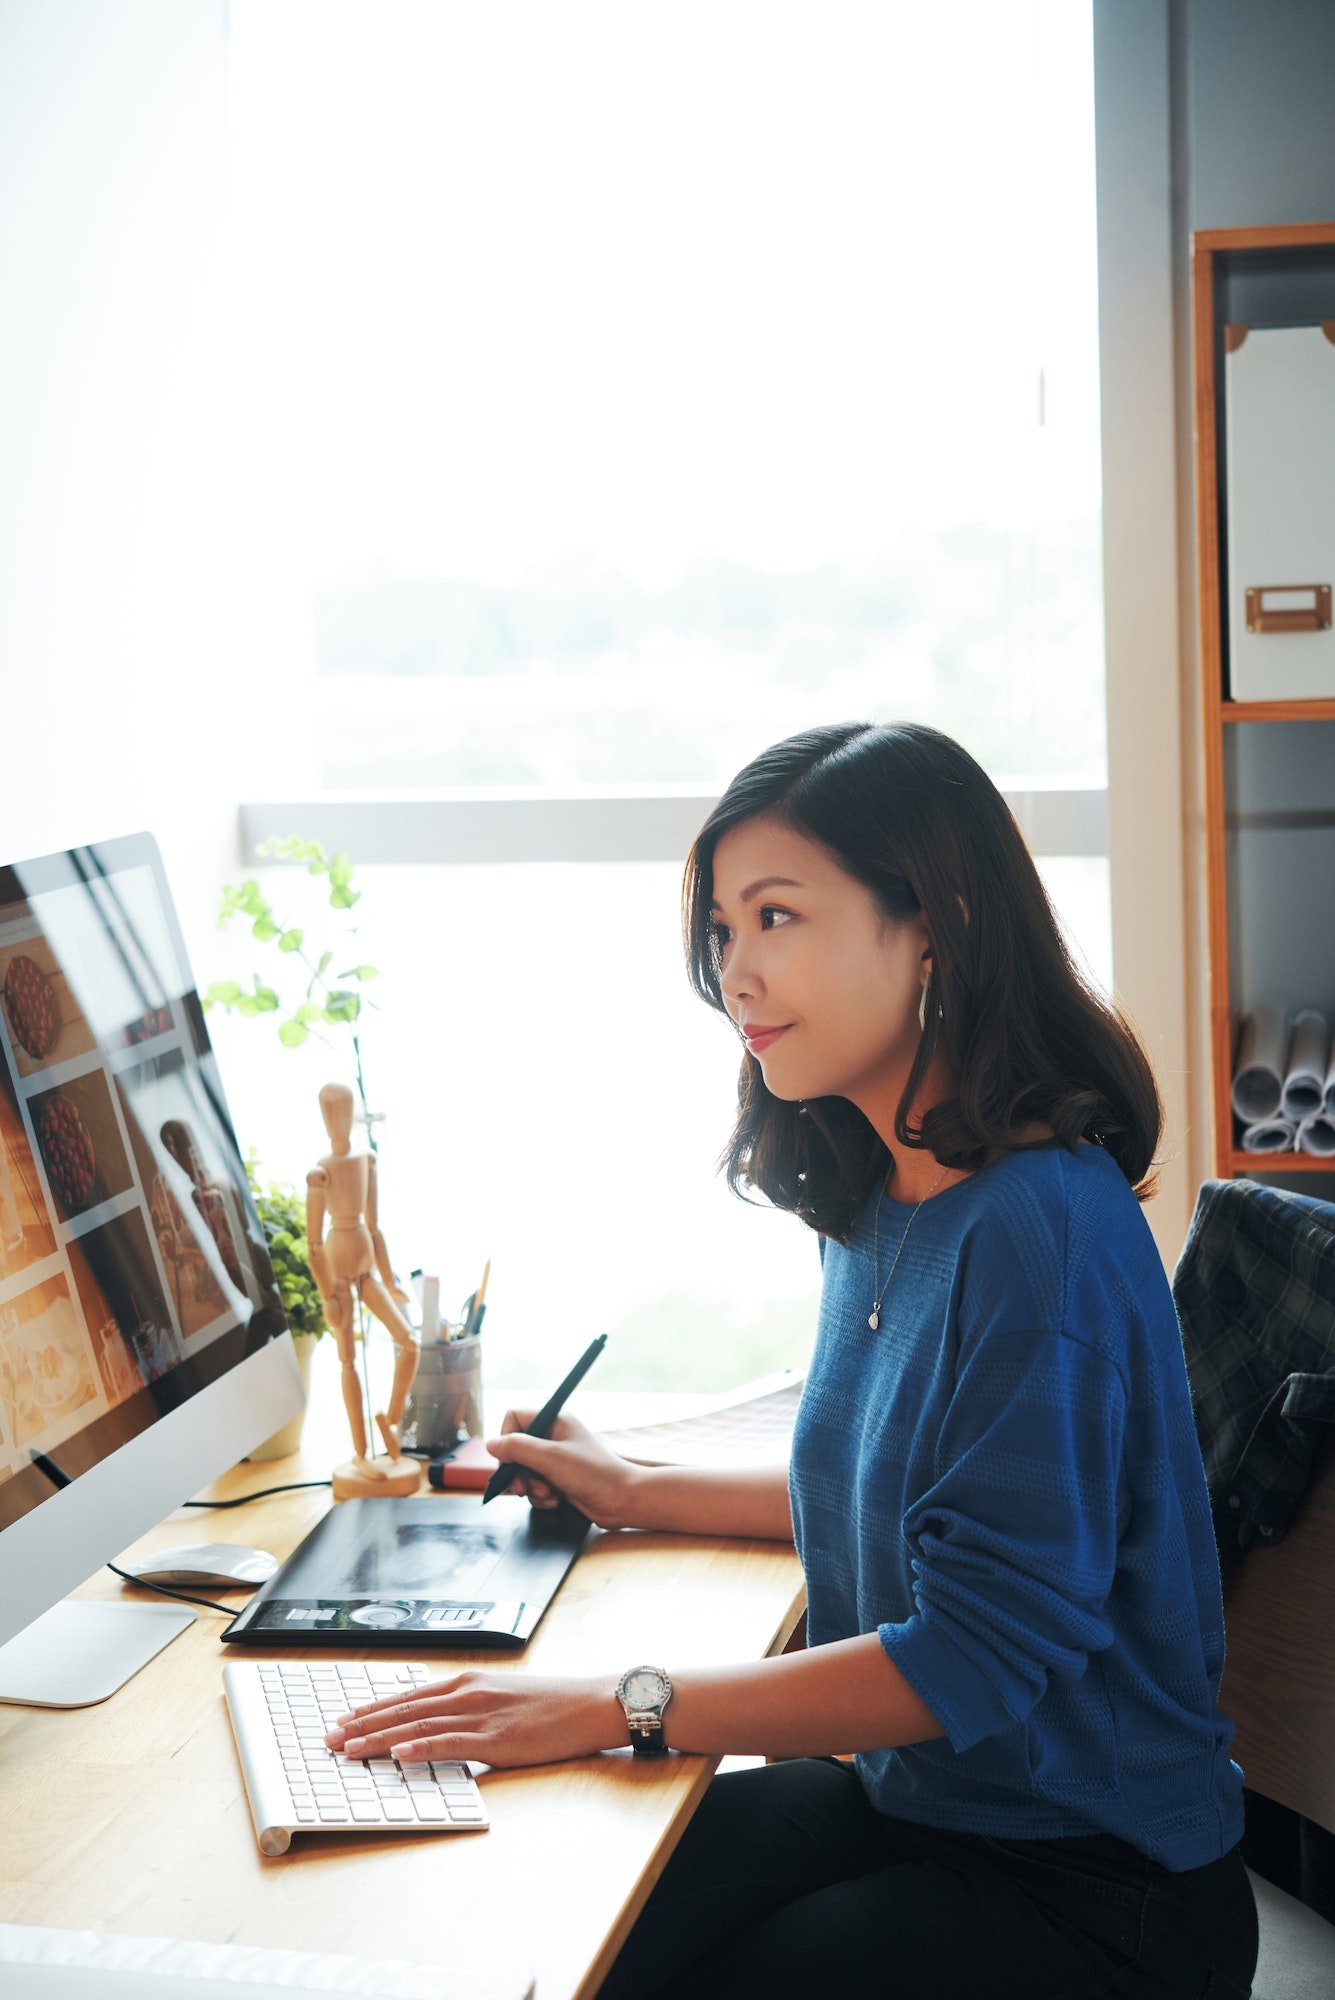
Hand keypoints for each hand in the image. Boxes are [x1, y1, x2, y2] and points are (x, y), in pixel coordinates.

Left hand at [323, 1669, 622, 1768]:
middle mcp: (467, 1692)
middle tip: (329, 1737)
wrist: (589, 1703)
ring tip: (348, 1748)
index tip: (343, 1718)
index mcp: (467, 1681)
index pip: (407, 1695)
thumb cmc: (549, 1704)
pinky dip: (420, 1748)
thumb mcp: (501, 1697)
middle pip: (404, 1709)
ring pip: (418, 1726)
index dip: (372, 1708)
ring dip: (378, 1738)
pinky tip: (398, 1753)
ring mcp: (481, 1714)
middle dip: (362, 1724)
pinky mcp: (496, 1737)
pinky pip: (451, 1742)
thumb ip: (468, 1708)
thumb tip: (435, 1727)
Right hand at [486, 1408, 641, 1528]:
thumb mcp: (551, 1458)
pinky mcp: (557, 1478)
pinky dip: (539, 1496)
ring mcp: (555, 1458)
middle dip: (516, 1471)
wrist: (622, 1501)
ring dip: (528, 1487)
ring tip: (546, 1493)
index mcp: (554, 1420)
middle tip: (522, 1486)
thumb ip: (518, 1448)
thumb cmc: (594, 1474)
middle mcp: (553, 1436)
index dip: (507, 1440)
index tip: (511, 1460)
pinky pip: (533, 1486)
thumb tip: (491, 1445)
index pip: (513, 1418)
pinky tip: (554, 1500)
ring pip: (521, 1470)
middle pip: (514, 1449)